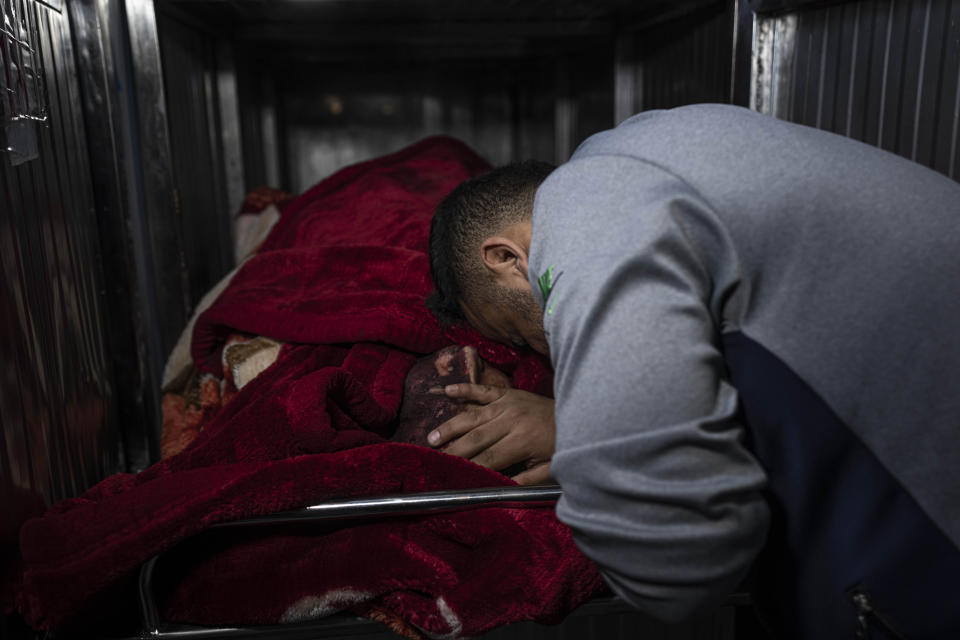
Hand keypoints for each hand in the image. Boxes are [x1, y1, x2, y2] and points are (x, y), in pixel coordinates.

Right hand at [427, 384, 555, 484]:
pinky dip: (464, 389)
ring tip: (431, 438)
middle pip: (475, 438)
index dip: (470, 468)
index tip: (452, 477)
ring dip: (450, 426)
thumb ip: (526, 480)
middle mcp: (511, 419)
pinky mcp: (507, 393)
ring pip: (472, 415)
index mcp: (522, 440)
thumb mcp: (551, 469)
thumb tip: (499, 490)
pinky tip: (447, 391)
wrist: (582, 412)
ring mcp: (508, 403)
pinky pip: (482, 390)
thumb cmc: (564, 445)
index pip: (489, 458)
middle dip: (453, 451)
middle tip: (433, 461)